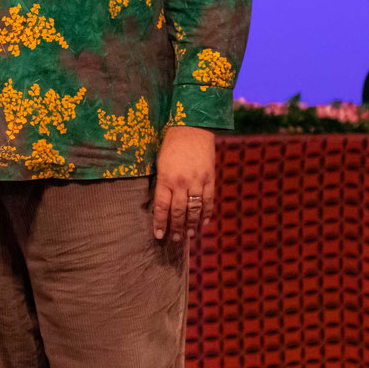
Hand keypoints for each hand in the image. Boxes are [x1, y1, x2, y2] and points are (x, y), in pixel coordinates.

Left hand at [151, 125, 215, 243]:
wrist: (192, 128)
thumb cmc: (171, 145)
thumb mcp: (160, 164)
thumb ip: (162, 183)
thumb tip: (163, 204)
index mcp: (165, 179)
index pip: (161, 207)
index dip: (160, 223)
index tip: (159, 235)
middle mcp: (181, 183)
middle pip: (178, 212)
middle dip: (175, 228)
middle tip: (174, 239)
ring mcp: (197, 181)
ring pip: (194, 209)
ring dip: (191, 224)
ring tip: (188, 235)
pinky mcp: (209, 179)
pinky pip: (208, 201)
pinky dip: (206, 213)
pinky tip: (204, 223)